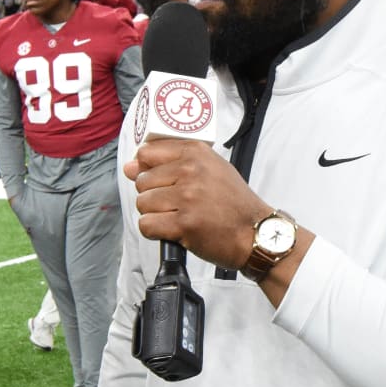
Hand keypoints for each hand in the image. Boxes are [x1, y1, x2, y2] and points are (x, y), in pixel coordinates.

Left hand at [123, 138, 269, 270]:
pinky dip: (156, 232)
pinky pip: (147, 225)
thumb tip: (129, 167)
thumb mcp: (210, 170)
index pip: (147, 153)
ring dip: (155, 215)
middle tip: (176, 205)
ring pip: (143, 203)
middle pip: (142, 181)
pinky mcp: (184, 223)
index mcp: (196, 153)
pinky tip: (173, 230)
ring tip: (177, 217)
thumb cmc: (233, 203)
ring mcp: (187, 197)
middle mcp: (191, 171)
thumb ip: (169, 164)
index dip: (146, 169)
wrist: (255, 233)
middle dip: (153, 196)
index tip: (159, 181)